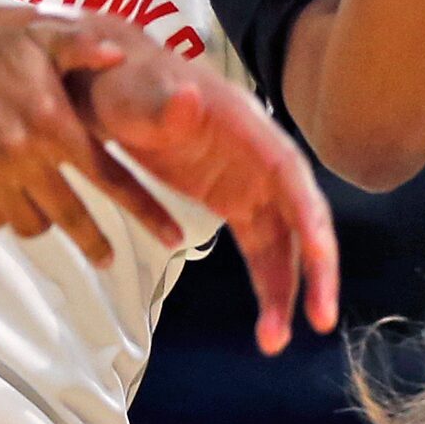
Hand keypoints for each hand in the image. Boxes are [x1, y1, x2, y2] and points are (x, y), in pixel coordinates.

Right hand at [0, 8, 185, 265]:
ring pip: (30, 223)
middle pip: (70, 216)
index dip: (144, 209)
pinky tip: (10, 199)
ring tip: (49, 212)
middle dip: (95, 243)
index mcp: (55, 123)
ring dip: (44, 223)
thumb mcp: (43, 37)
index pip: (109, 177)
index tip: (171, 236)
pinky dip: (6, 216)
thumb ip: (84, 46)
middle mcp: (26, 154)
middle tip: (108, 259)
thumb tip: (120, 54)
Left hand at [56, 16, 341, 354]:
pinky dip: (268, 284)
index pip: (289, 170)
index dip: (310, 213)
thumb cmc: (119, 80)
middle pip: (300, 212)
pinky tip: (268, 326)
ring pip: (284, 240)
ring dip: (288, 289)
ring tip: (276, 343)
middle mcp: (257, 154)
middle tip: (319, 320)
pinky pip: (261, 248)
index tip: (322, 258)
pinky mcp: (233, 199)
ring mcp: (248, 179)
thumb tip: (187, 99)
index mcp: (242, 124)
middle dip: (316, 266)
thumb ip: (157, 103)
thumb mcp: (130, 92)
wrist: (102, 81)